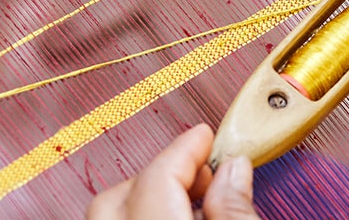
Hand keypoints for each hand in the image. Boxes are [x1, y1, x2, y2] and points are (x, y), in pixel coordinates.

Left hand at [86, 123, 261, 219]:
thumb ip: (235, 205)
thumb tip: (234, 171)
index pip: (157, 175)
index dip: (185, 148)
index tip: (206, 136)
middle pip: (121, 193)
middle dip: (162, 170)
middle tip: (204, 167)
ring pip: (113, 214)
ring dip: (152, 196)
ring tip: (199, 196)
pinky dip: (144, 217)